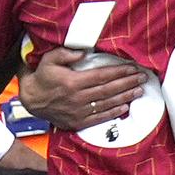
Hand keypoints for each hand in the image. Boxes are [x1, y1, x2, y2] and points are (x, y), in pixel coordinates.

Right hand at [18, 47, 145, 130]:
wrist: (31, 100)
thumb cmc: (43, 76)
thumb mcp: (49, 59)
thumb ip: (66, 54)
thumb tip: (84, 52)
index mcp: (73, 82)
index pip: (102, 76)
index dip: (119, 72)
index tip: (133, 67)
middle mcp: (78, 98)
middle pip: (108, 90)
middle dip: (128, 83)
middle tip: (142, 78)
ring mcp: (78, 111)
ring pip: (106, 103)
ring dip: (125, 97)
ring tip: (139, 91)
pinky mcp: (77, 122)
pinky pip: (99, 118)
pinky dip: (113, 112)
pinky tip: (125, 107)